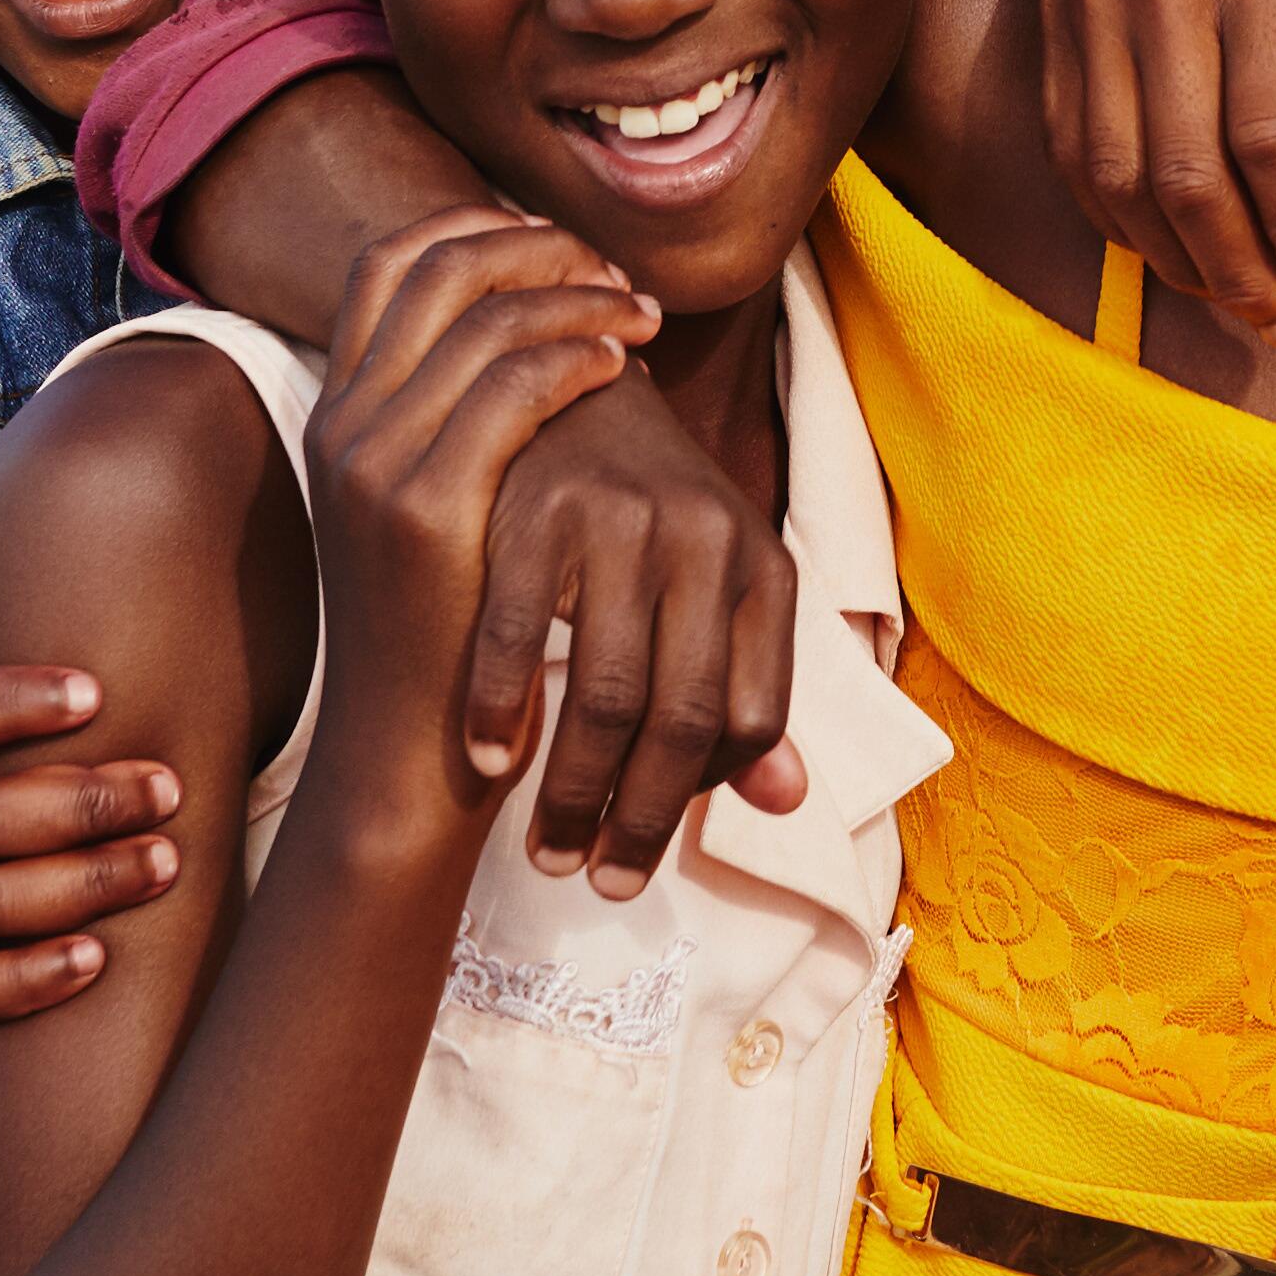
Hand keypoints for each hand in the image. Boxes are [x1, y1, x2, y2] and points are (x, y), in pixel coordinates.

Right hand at [303, 212, 668, 870]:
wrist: (404, 751)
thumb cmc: (445, 633)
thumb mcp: (430, 508)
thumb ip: (455, 422)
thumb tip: (533, 333)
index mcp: (335, 412)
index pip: (390, 261)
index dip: (478, 228)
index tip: (558, 245)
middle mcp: (342, 422)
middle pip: (435, 266)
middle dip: (537, 248)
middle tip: (612, 272)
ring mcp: (373, 462)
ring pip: (484, 317)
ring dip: (575, 298)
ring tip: (638, 316)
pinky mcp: (423, 508)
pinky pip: (510, 389)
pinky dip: (572, 358)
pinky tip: (619, 365)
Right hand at [464, 333, 816, 897]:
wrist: (584, 392)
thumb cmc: (653, 523)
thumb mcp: (720, 593)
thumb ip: (747, 694)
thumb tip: (786, 801)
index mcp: (764, 566)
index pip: (751, 717)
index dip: (704, 796)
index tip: (653, 842)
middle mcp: (706, 538)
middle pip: (682, 716)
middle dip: (640, 821)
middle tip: (600, 883)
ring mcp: (622, 521)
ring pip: (606, 691)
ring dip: (573, 792)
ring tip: (548, 853)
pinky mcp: (540, 510)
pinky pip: (517, 636)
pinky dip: (501, 709)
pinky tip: (488, 762)